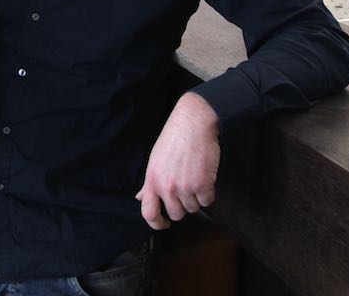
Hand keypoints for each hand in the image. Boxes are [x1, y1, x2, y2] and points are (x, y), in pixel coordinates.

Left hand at [135, 92, 220, 229]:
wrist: (193, 123)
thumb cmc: (173, 139)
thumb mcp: (155, 160)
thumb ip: (149, 182)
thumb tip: (140, 198)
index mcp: (152, 181)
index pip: (149, 213)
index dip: (157, 224)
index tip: (164, 223)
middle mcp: (167, 187)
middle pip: (176, 214)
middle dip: (182, 206)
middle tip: (186, 190)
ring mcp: (185, 187)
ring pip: (193, 208)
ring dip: (196, 198)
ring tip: (195, 177)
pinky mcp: (203, 184)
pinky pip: (207, 201)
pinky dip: (208, 193)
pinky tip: (205, 178)